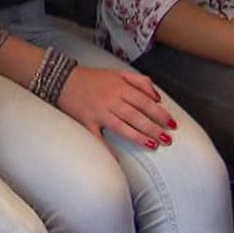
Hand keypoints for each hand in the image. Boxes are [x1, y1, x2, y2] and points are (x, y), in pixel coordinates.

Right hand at [56, 66, 175, 147]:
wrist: (62, 79)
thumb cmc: (92, 78)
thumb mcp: (118, 73)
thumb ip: (140, 81)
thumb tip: (157, 97)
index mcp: (120, 87)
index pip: (145, 102)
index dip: (160, 113)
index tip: (171, 123)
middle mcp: (111, 100)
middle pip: (136, 116)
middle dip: (154, 128)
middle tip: (167, 139)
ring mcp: (98, 112)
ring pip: (122, 127)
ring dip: (139, 137)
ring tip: (153, 145)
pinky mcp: (86, 122)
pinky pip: (97, 137)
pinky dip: (107, 149)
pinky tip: (118, 159)